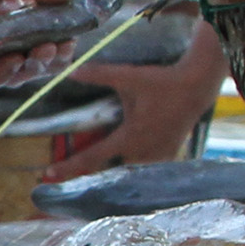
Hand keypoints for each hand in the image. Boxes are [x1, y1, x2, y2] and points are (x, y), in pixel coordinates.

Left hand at [0, 0, 72, 91]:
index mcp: (7, 10)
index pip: (42, 35)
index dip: (61, 38)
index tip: (73, 32)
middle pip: (30, 60)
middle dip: (50, 59)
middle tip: (58, 47)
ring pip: (8, 76)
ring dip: (29, 71)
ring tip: (40, 54)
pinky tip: (12, 63)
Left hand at [42, 42, 226, 178]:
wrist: (196, 87)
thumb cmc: (161, 82)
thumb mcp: (128, 76)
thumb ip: (98, 74)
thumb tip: (71, 70)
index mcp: (128, 137)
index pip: (91, 158)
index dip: (68, 167)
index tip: (48, 174)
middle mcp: (141, 153)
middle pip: (108, 168)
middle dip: (91, 169)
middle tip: (65, 171)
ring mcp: (156, 158)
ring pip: (127, 168)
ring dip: (114, 167)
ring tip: (100, 169)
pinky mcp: (167, 157)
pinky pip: (144, 166)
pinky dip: (134, 163)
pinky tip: (129, 162)